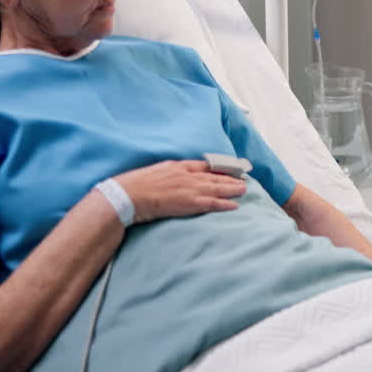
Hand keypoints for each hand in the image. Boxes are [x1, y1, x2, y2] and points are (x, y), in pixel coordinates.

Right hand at [111, 160, 246, 223]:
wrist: (127, 195)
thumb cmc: (135, 185)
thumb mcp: (155, 171)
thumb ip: (168, 173)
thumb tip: (173, 177)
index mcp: (178, 166)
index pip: (204, 165)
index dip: (218, 168)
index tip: (228, 169)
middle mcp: (187, 175)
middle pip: (214, 176)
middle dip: (230, 178)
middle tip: (243, 179)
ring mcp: (189, 188)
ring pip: (217, 188)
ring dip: (232, 189)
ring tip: (244, 190)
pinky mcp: (189, 203)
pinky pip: (212, 203)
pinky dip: (224, 204)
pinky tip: (234, 205)